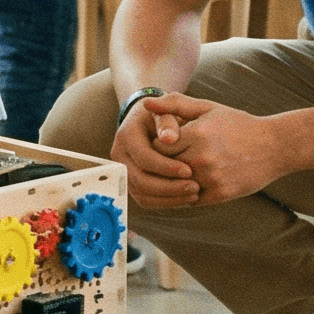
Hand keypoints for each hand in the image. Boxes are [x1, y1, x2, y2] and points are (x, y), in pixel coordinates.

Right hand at [111, 94, 199, 209]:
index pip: (144, 158)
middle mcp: (120, 156)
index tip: (189, 170)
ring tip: (193, 194)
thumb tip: (169, 139)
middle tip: (194, 187)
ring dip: (169, 198)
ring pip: (142, 194)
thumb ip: (167, 120)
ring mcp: (124, 172)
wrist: (148, 121)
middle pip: (140, 180)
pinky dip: (165, 202)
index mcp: (126, 136)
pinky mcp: (132, 184)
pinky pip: (146, 199)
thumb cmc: (161, 115)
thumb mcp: (164, 111)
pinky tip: (185, 198)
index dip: (166, 167)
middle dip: (169, 187)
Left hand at [149, 94, 283, 207]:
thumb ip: (175, 104)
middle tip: (164, 160)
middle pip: (164, 167)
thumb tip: (145, 103)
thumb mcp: (208, 108)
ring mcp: (211, 179)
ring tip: (176, 172)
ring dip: (173, 181)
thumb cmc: (238, 124)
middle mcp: (202, 158)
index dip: (158, 145)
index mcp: (197, 135)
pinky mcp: (220, 195)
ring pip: (176, 185)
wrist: (274, 146)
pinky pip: (191, 199)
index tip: (163, 143)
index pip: (158, 146)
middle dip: (162, 164)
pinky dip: (187, 193)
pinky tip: (190, 182)